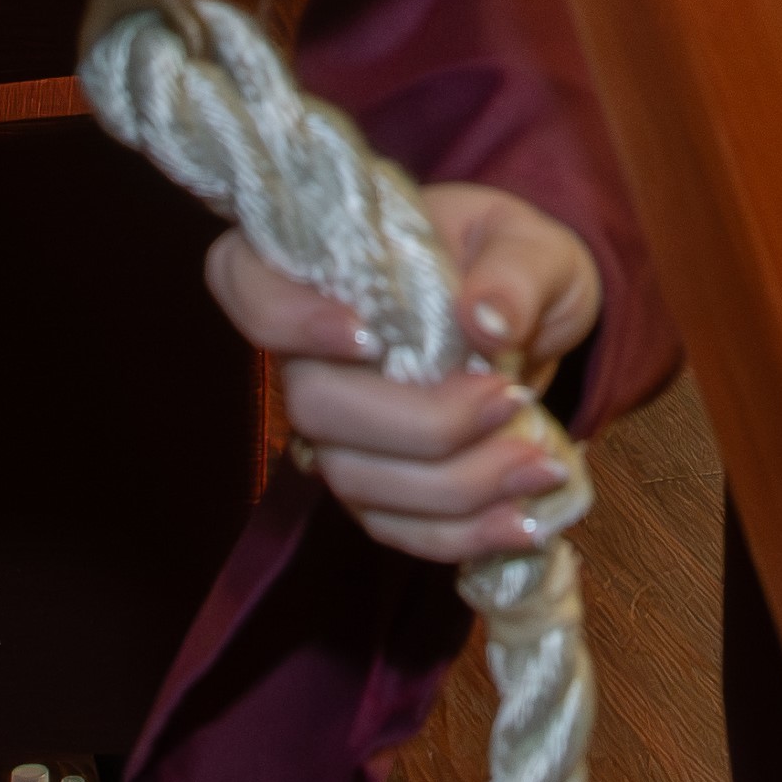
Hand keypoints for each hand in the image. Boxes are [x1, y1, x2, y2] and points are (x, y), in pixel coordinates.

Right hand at [205, 181, 601, 566]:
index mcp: (331, 269)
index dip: (283, 316)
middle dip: (420, 423)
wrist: (539, 321)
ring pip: (356, 481)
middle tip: (508, 400)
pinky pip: (396, 529)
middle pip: (315, 406)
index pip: (242, 277)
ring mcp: (338, 429)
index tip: (365, 336)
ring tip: (538, 466)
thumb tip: (485, 321)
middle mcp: (313, 354)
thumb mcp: (534, 247)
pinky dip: (463, 534)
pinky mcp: (374, 487)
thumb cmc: (514, 265)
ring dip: (456, 487)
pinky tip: (523, 521)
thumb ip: (514, 274)